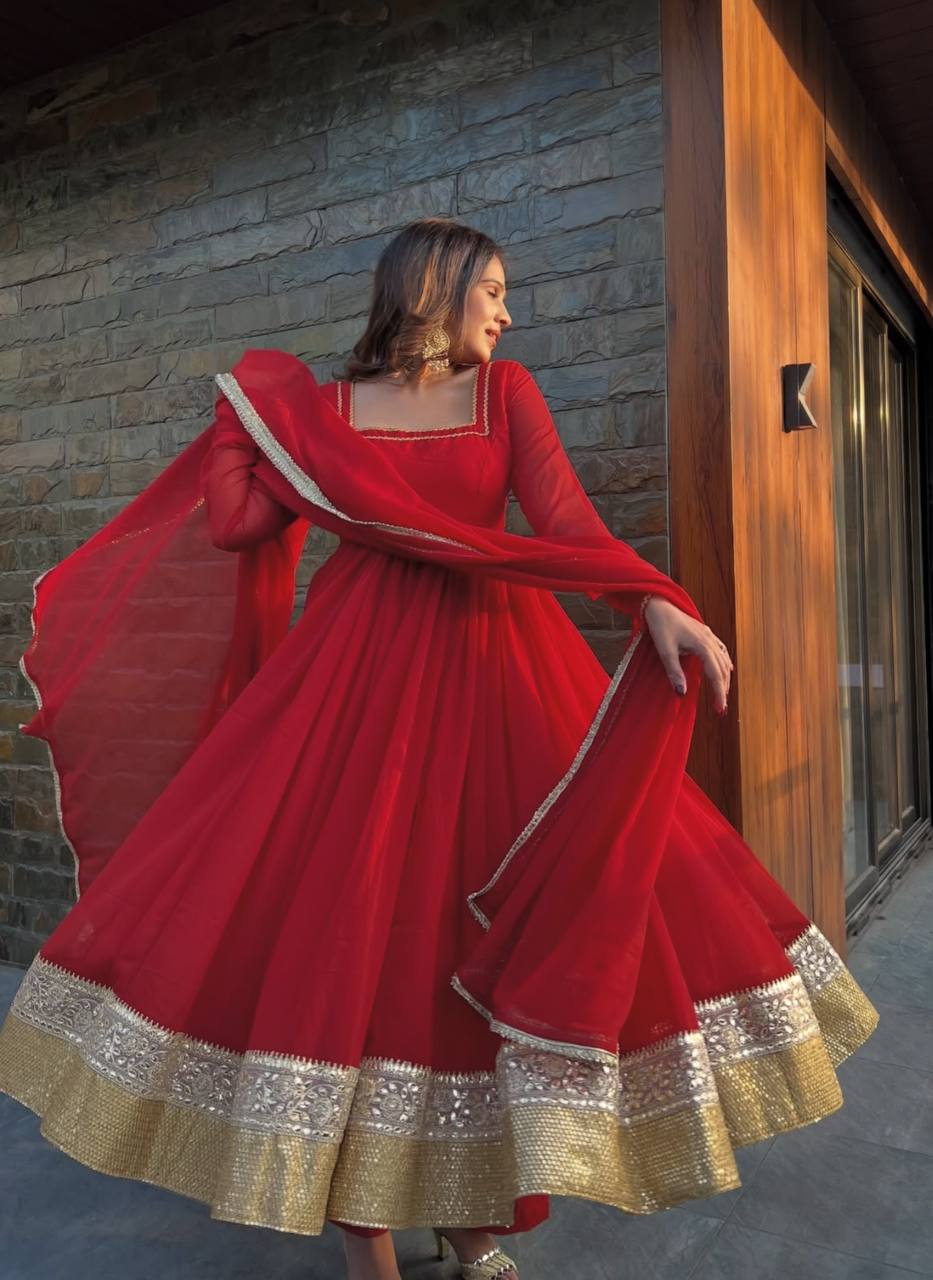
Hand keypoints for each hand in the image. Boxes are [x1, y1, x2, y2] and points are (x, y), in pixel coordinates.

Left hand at [642, 597, 732, 714]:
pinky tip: (726, 668)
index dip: (719, 693)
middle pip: (722, 669)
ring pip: (723, 660)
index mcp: (702, 645)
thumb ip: (674, 672)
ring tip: (723, 694)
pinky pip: (720, 650)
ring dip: (724, 678)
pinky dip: (724, 662)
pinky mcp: (705, 633)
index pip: (715, 674)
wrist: (659, 605)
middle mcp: (710, 641)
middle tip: (721, 709)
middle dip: (723, 690)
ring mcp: (709, 636)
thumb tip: (682, 693)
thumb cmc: (661, 626)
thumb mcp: (665, 650)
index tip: (720, 710)